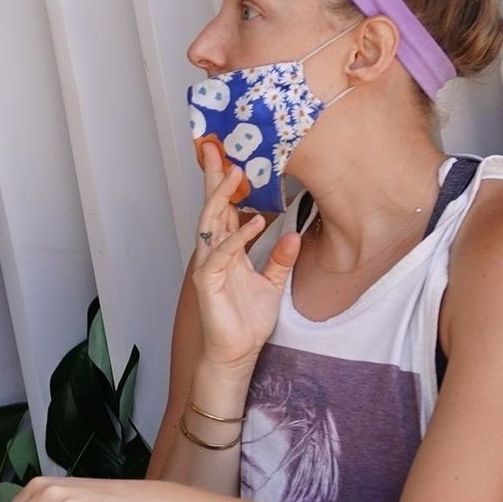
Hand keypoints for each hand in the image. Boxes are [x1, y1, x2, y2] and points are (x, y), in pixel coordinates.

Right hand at [190, 142, 302, 369]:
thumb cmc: (247, 321)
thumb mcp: (272, 284)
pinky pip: (223, 254)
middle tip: (217, 147)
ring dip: (222, 196)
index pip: (225, 211)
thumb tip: (295, 236)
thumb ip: (280, 259)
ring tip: (235, 173)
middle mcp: (214, 253)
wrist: (236, 353)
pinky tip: (256, 222)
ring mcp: (208, 266)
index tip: (231, 156)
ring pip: (211, 223)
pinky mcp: (207, 282)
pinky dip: (239, 237)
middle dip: (214, 177)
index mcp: (228, 251)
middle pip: (212, 207)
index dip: (226, 184)